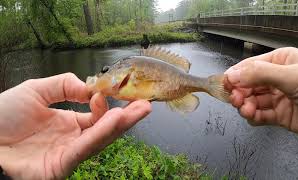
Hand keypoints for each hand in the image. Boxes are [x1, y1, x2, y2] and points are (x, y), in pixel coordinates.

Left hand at [0, 73, 150, 179]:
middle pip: (106, 128)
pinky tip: (116, 120)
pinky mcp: (62, 165)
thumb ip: (64, 86)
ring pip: (101, 138)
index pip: (96, 115)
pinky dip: (102, 134)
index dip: (104, 103)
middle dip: (127, 116)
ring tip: (140, 110)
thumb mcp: (36, 90)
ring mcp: (69, 153)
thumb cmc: (4, 115)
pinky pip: (85, 148)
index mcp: (69, 122)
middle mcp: (73, 138)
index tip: (108, 91)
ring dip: (121, 124)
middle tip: (146, 104)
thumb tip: (91, 89)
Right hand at [224, 47, 297, 137]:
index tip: (225, 85)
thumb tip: (232, 74)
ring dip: (244, 106)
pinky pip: (259, 115)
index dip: (235, 75)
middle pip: (247, 85)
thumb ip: (259, 74)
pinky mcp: (279, 115)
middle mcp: (276, 78)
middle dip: (239, 92)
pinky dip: (252, 117)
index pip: (249, 66)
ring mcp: (277, 97)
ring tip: (246, 110)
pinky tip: (252, 116)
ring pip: (250, 101)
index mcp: (280, 61)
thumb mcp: (292, 76)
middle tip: (236, 99)